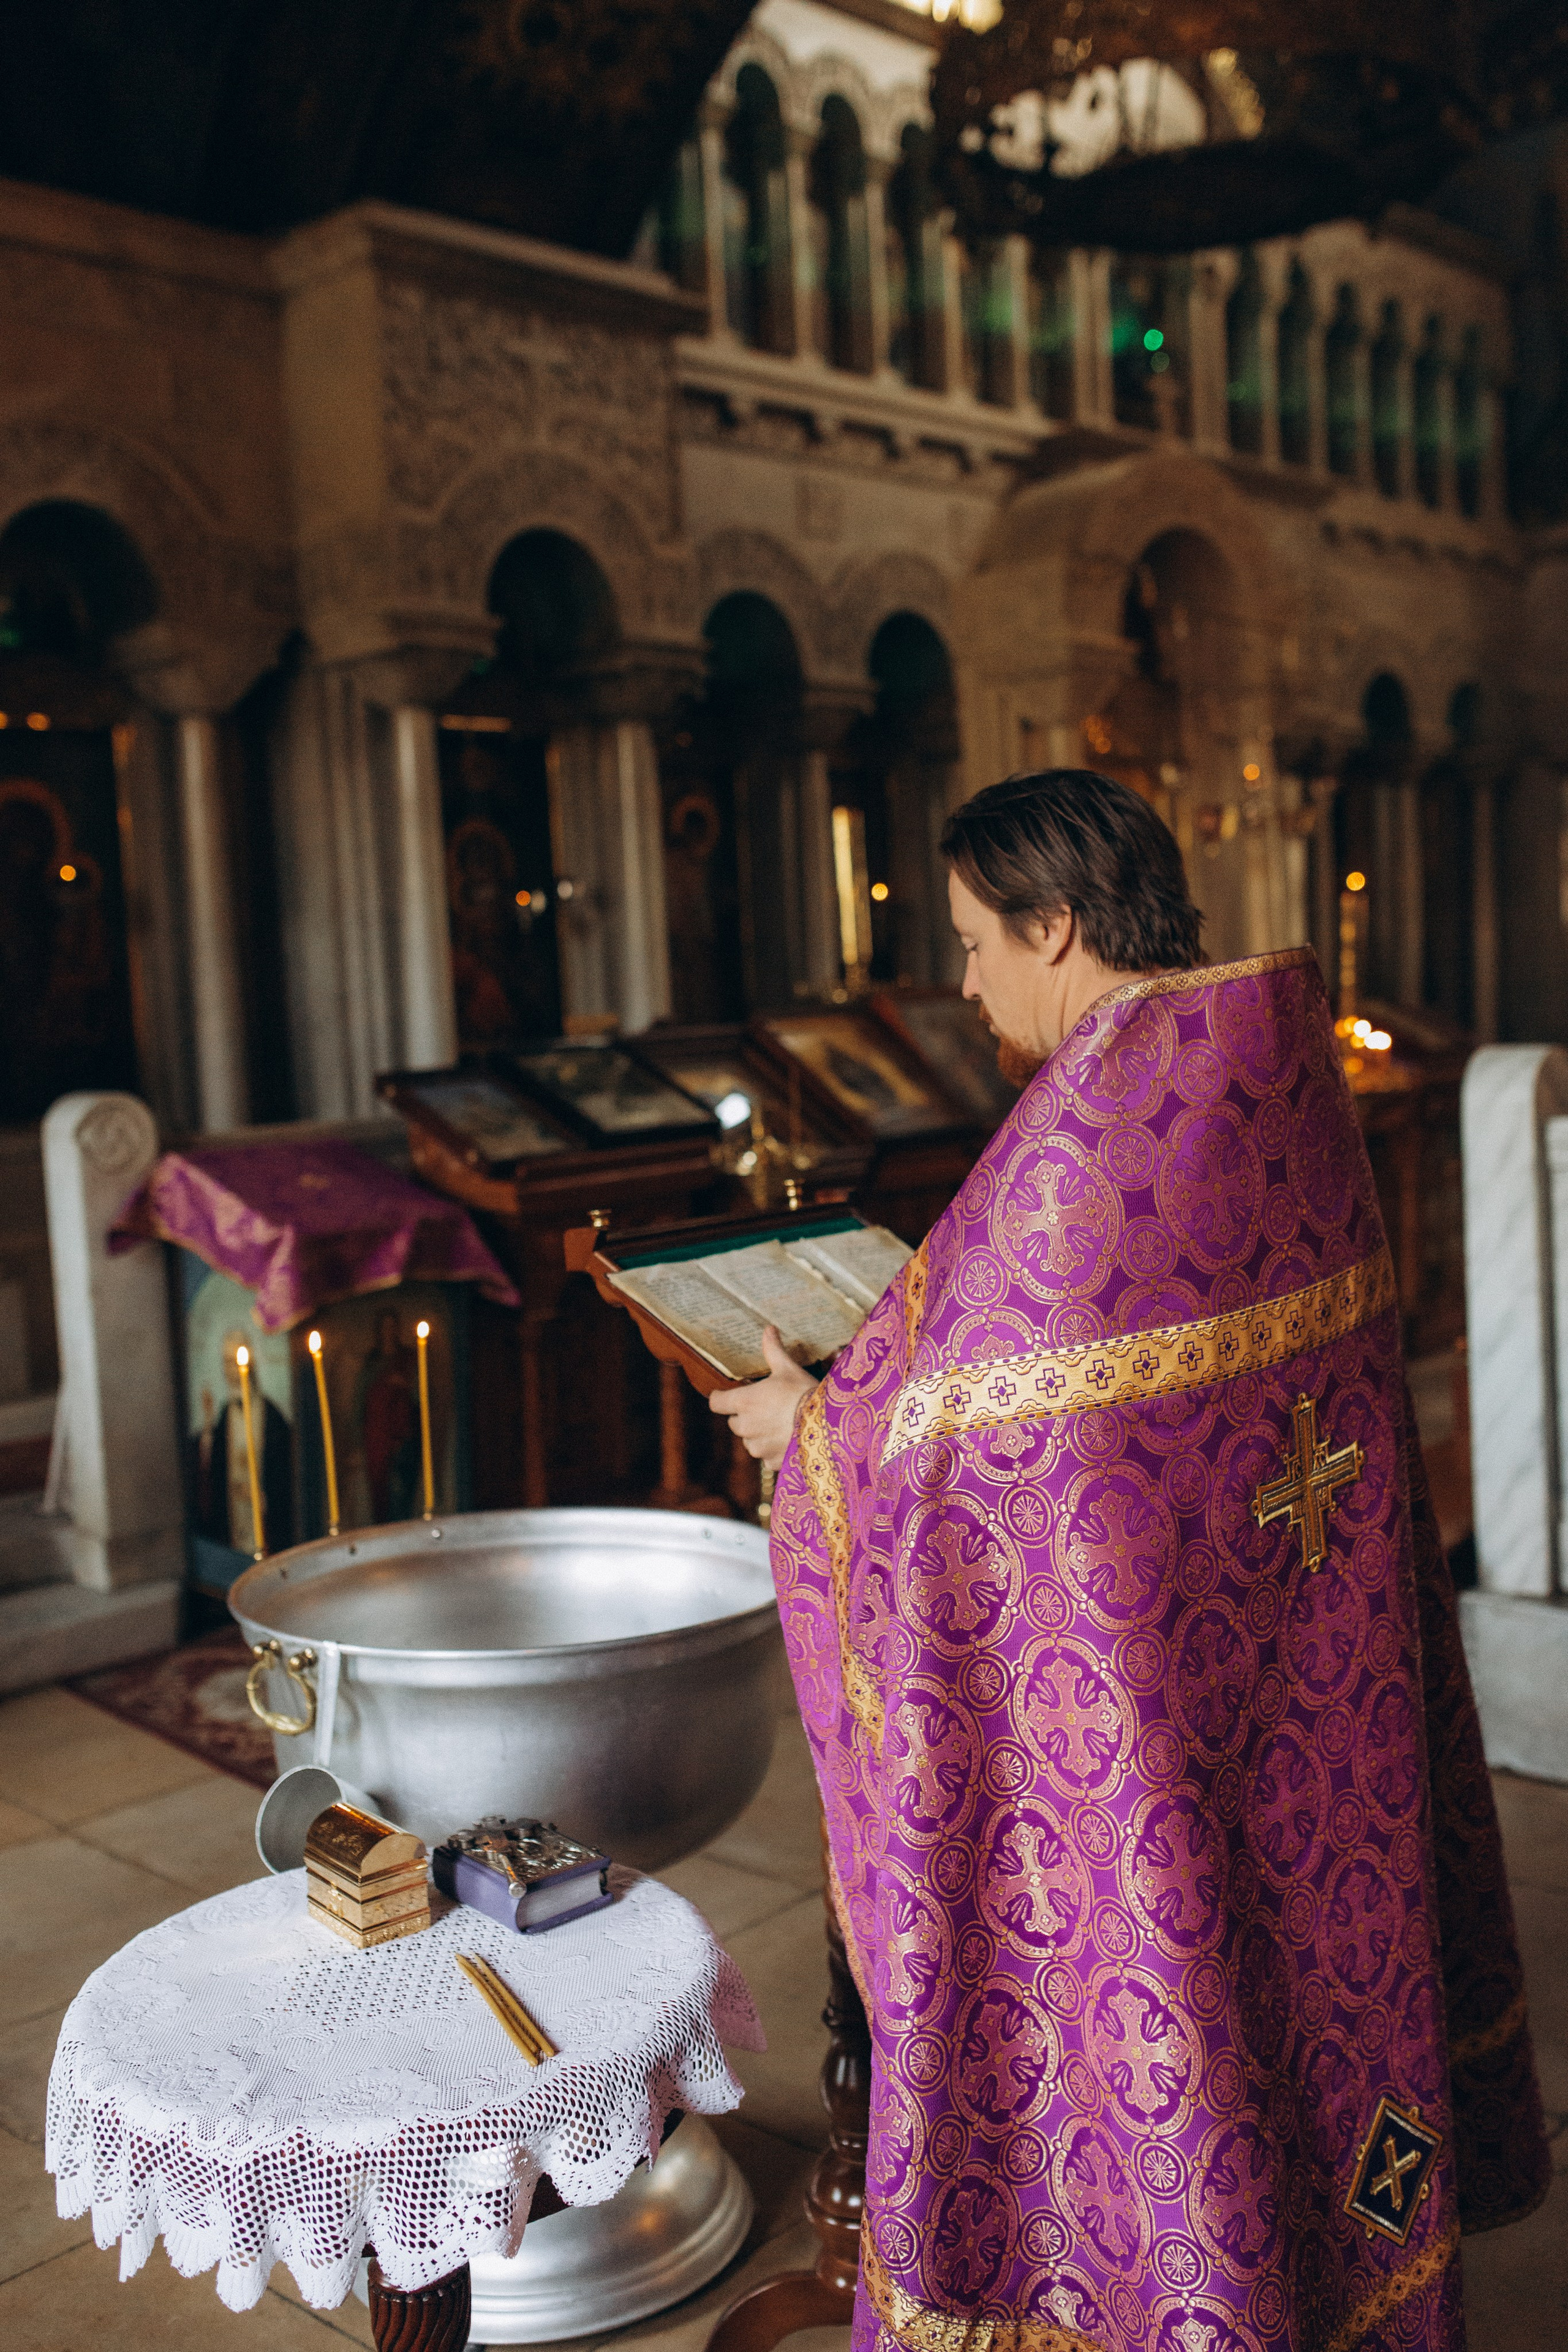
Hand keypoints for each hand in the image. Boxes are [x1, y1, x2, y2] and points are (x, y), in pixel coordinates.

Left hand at [708, 1325, 817, 1472]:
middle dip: (746, 1416)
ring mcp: (758, 1447)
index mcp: (744, 1402)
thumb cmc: (805, 1394)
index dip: (721, 1398)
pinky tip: (790, 1439)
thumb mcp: (788, 1369)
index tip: (727, 1395)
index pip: (716, 1403)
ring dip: (759, 1434)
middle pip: (734, 1422)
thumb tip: (768, 1329)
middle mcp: (745, 1427)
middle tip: (766, 1407)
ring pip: (750, 1441)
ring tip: (781, 1424)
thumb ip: (773, 1350)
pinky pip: (766, 1456)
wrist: (828, 1427)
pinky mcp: (771, 1462)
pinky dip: (774, 1450)